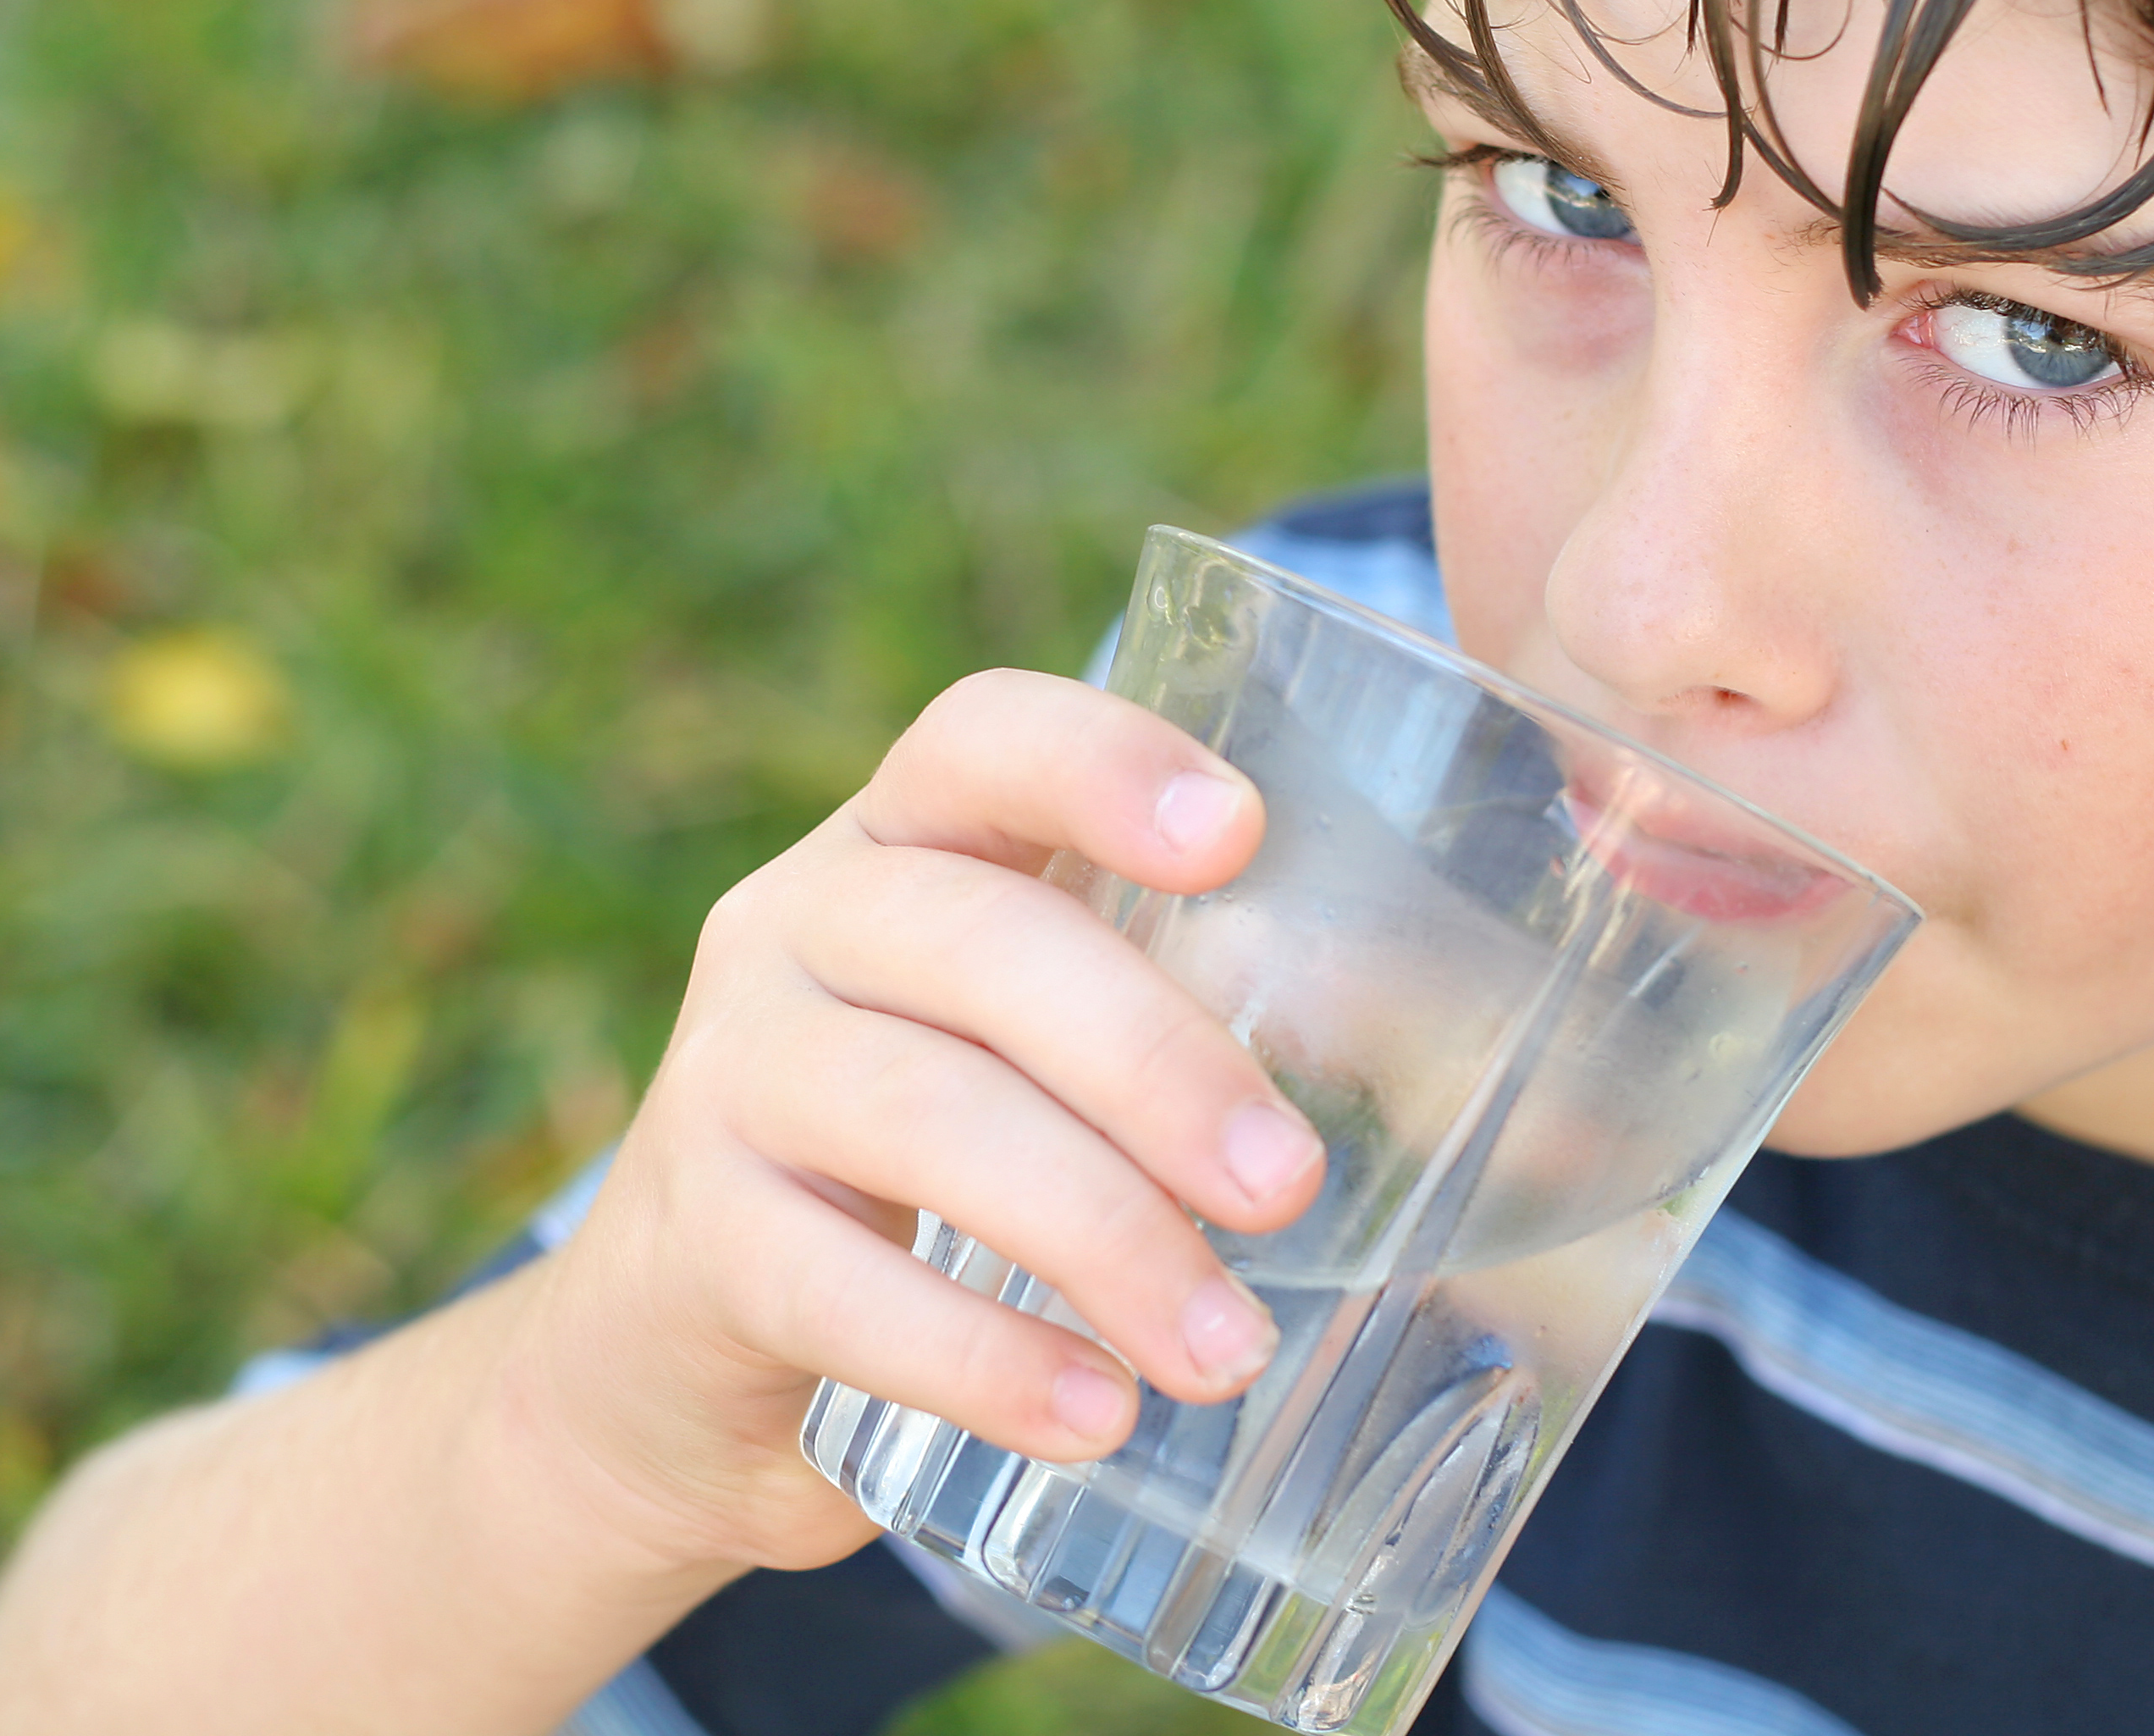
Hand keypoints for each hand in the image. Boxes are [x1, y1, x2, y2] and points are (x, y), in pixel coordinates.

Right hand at [502, 669, 1326, 1577]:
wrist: (667, 1361)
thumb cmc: (920, 1180)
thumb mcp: (1014, 1062)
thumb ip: (1159, 1028)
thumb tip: (1485, 1100)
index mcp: (898, 846)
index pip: (979, 738)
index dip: (1101, 762)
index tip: (1238, 835)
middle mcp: (794, 927)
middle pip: (979, 941)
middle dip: (1153, 1062)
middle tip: (1287, 1188)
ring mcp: (726, 1079)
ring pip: (921, 1117)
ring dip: (1099, 1234)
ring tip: (1223, 1350)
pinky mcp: (690, 1245)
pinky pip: (837, 1288)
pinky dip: (981, 1357)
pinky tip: (1094, 1416)